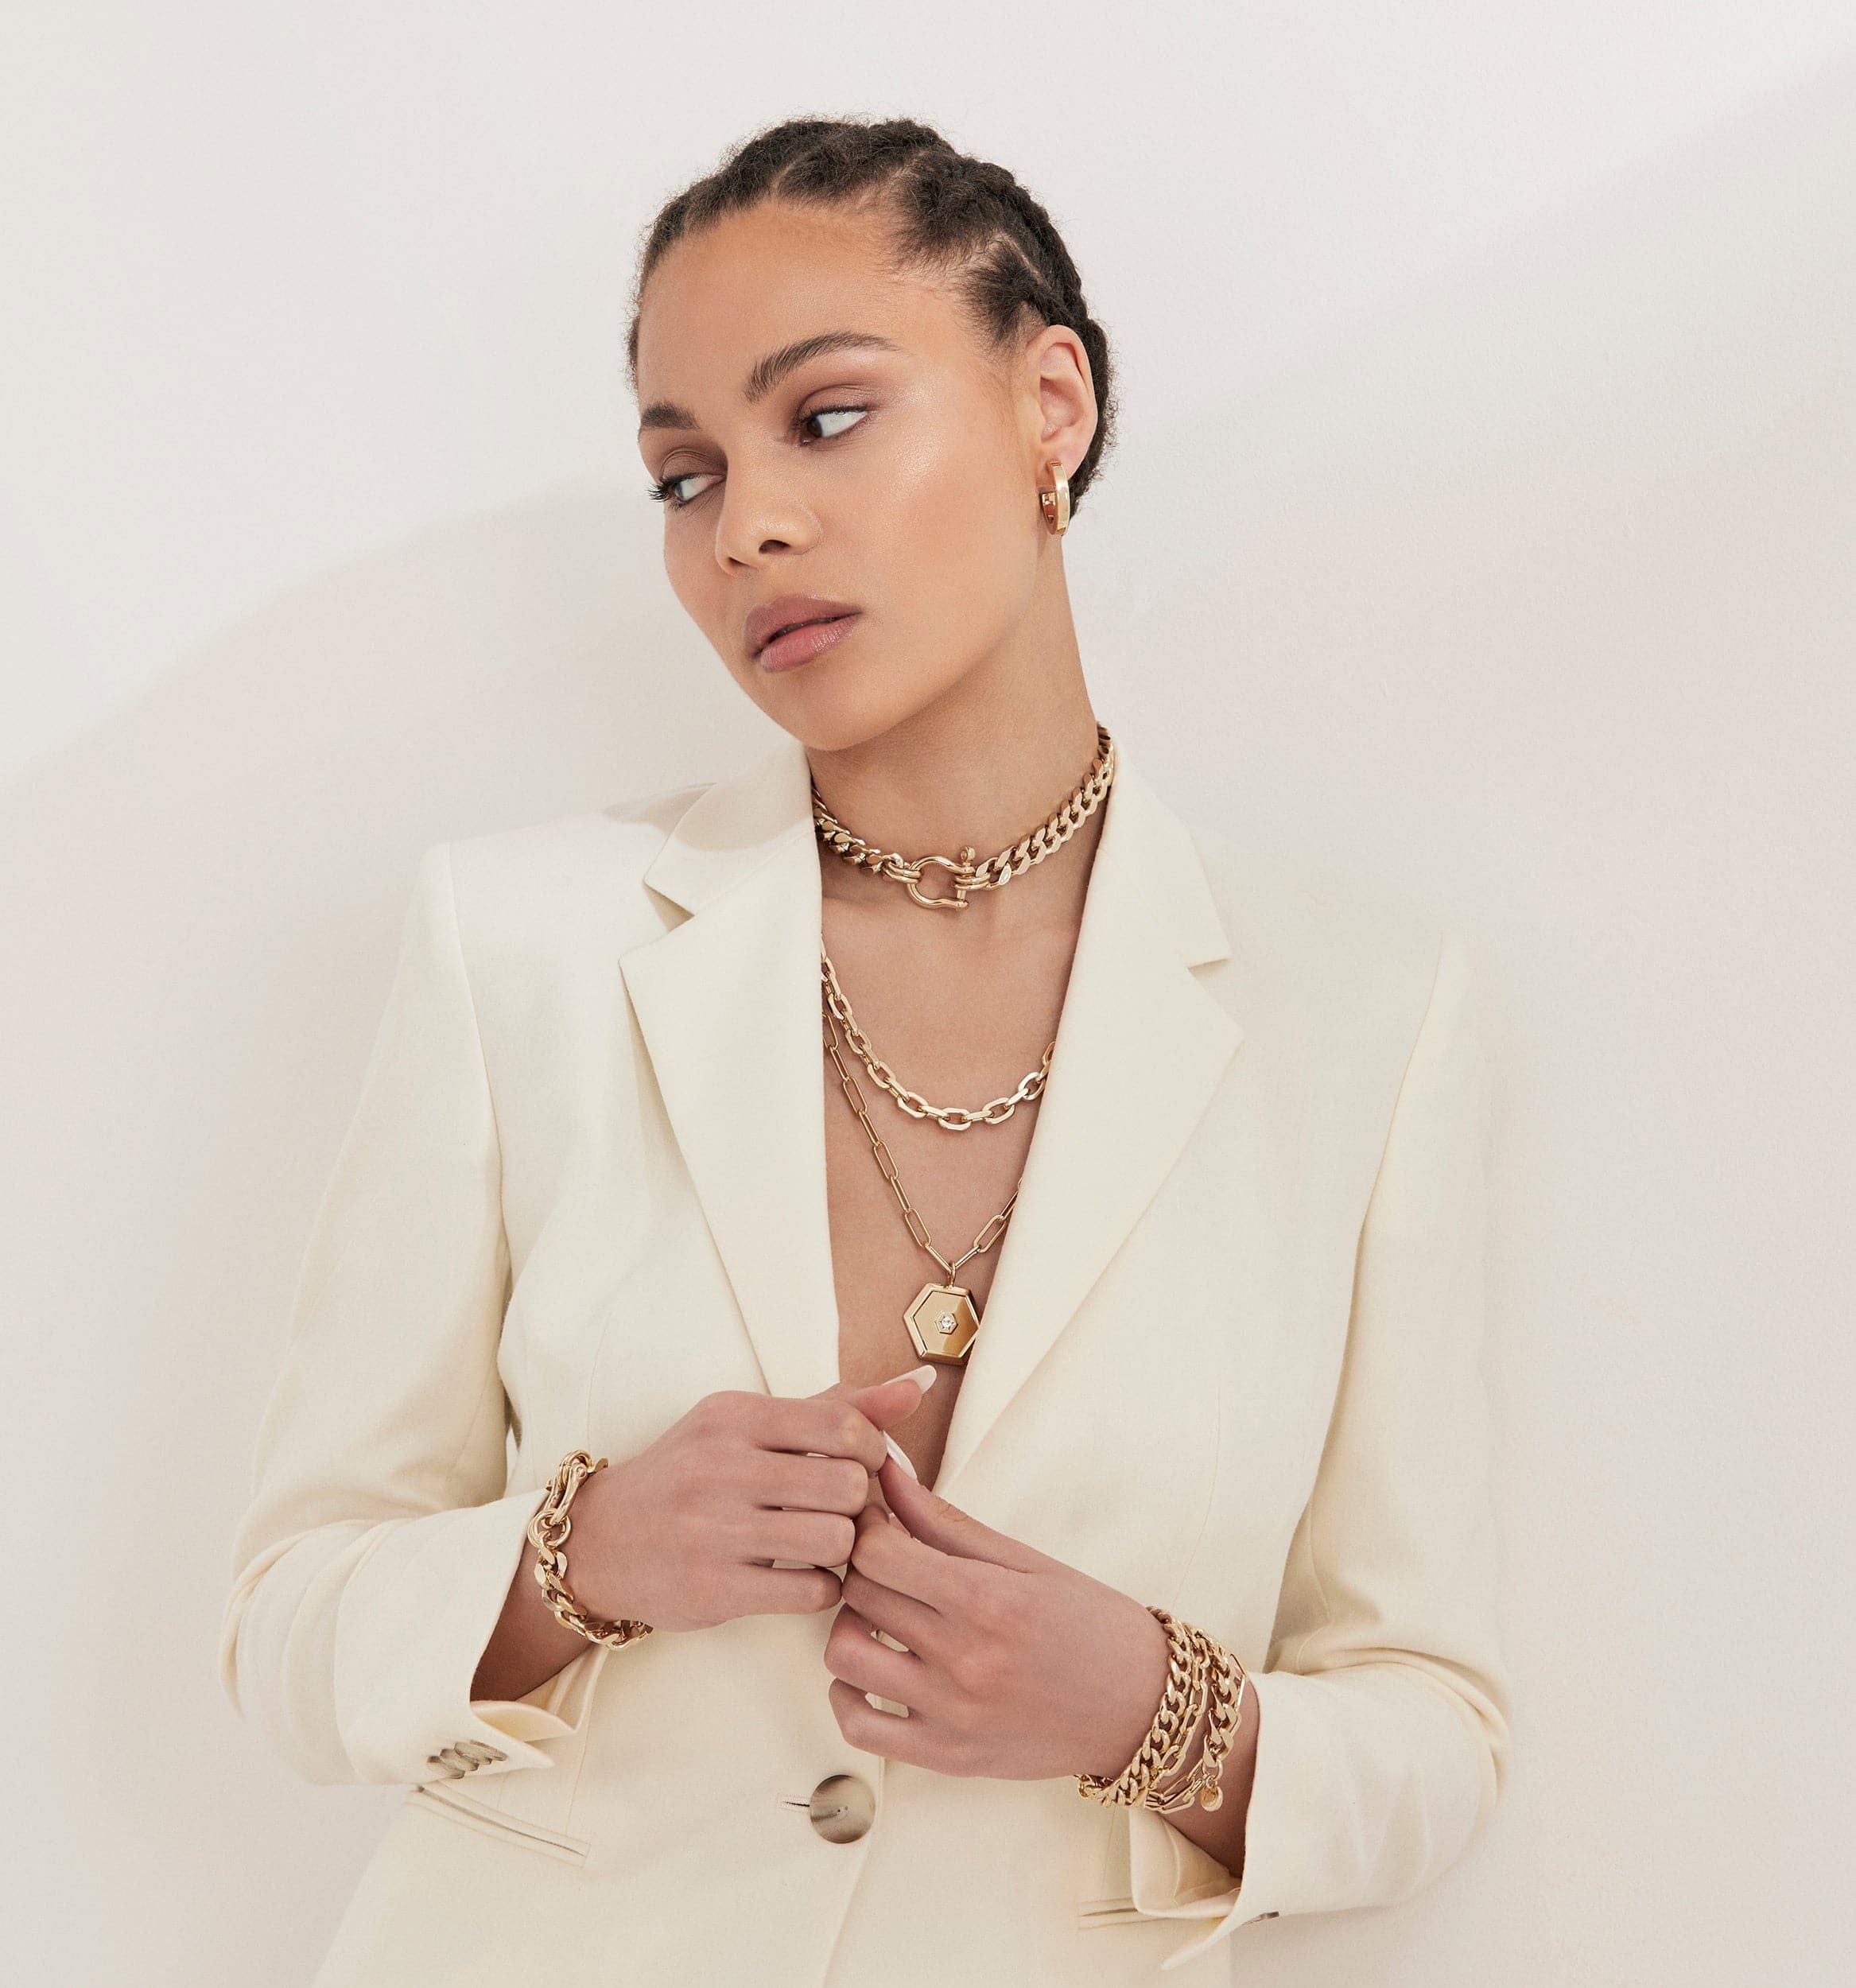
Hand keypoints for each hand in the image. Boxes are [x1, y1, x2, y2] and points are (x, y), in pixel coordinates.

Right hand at [563, 1370, 930, 1633]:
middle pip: (848, 1484)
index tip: (856, 1467)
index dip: (871, 1452)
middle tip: (842, 1512)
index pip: (844, 1425)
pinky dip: (823, 1589)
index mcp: (734, 1416)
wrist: (599, 1542)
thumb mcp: (747, 1426)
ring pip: (836, 1539)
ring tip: (827, 1546)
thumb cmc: (690, 1476)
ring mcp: (715, 1530)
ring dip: (845, 1549)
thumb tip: (917, 1385)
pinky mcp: (714, 1589)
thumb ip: (834, 1407)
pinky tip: (805, 1579)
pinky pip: (812, 1591)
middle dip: (859, 1503)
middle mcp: (722, 1467)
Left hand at [823, 1454, 1172, 1781]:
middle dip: (860, 1566)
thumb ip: (945, 1520)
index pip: (877, 1551)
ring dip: (848, 1625)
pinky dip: (847, 1694)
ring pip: (844, 1657)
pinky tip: (872, 1671)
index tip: (879, 1519)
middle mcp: (964, 1660)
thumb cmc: (1088, 1622)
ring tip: (879, 1615)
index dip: (866, 1526)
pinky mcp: (947, 1757)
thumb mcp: (1023, 1560)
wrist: (1140, 1707)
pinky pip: (859, 1728)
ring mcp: (952, 1715)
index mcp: (987, 1600)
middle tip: (881, 1559)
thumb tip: (886, 1472)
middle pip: (859, 1595)